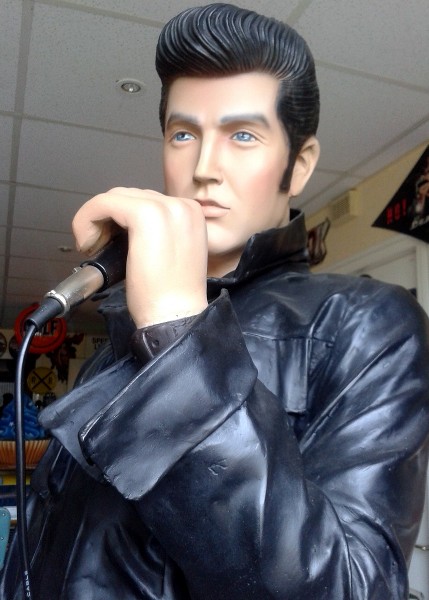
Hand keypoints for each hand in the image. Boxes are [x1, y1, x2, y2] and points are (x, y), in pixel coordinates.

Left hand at [72, 188, 208, 326]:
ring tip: (95, 249)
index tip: (111, 245)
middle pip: (129, 196)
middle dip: (108, 219)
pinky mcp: (145, 215)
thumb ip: (157, 233)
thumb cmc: (169, 297)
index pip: (146, 202)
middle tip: (99, 248)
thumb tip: (123, 225)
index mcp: (190, 214)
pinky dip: (87, 218)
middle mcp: (182, 206)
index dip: (121, 221)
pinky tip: (87, 243)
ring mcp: (165, 208)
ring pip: (115, 197)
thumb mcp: (170, 254)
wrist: (175, 317)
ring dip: (97, 219)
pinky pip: (104, 203)